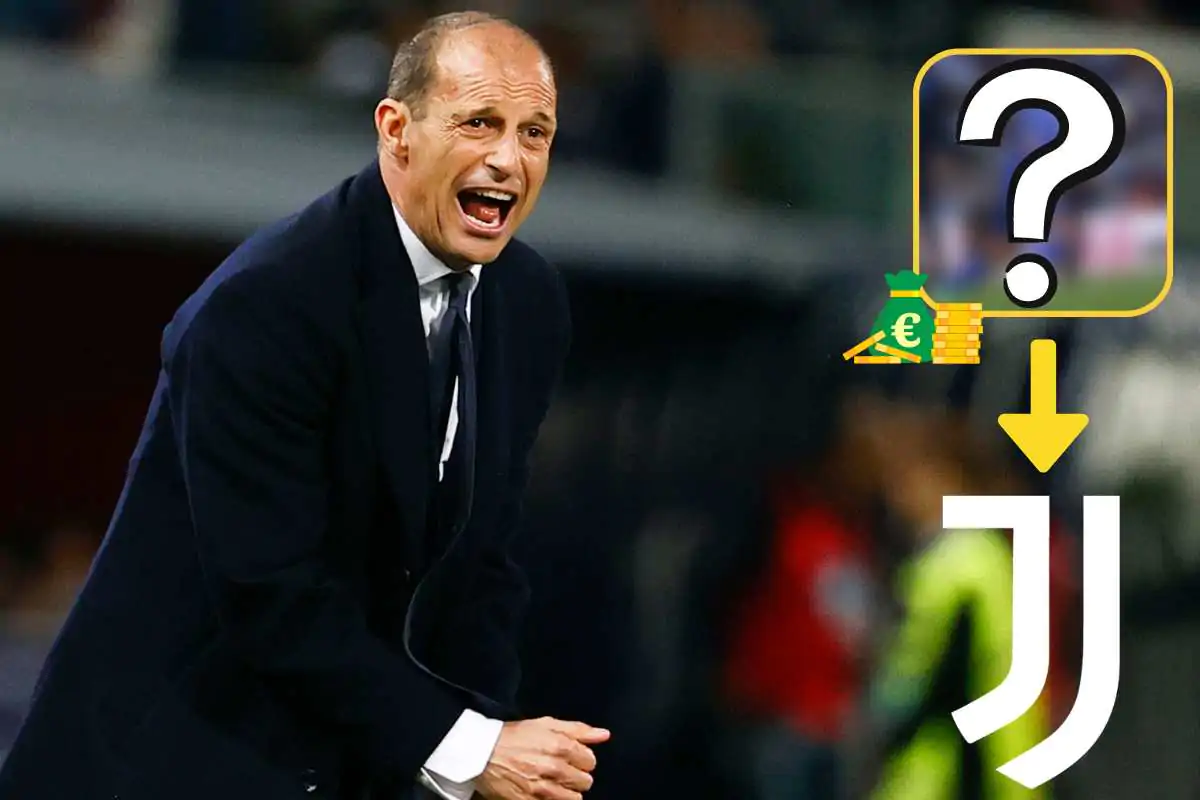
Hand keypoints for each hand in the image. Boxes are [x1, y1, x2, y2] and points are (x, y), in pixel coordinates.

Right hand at [475, 717, 609, 799]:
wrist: (481, 753)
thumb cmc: (514, 736)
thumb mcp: (546, 724)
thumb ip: (578, 730)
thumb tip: (604, 735)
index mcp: (560, 746)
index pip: (590, 760)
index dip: (582, 758)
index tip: (572, 757)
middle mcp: (554, 768)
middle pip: (585, 781)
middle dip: (576, 775)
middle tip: (561, 770)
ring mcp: (542, 789)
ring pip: (574, 798)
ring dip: (567, 791)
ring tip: (553, 782)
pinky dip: (553, 799)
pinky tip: (544, 791)